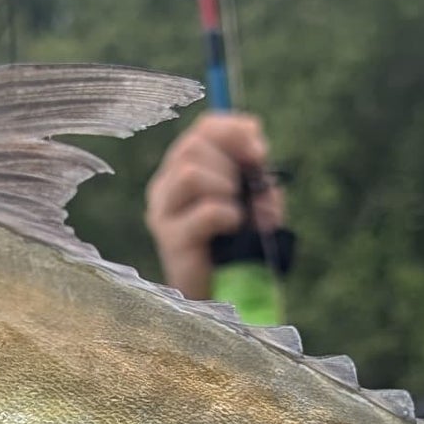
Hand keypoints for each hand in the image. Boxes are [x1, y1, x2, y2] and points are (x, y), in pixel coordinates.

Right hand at [142, 110, 276, 300]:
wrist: (224, 295)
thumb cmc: (239, 246)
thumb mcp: (255, 202)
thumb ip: (257, 176)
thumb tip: (257, 155)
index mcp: (185, 167)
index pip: (204, 128)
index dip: (235, 131)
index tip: (260, 152)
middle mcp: (167, 185)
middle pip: (192, 146)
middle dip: (231, 163)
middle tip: (248, 191)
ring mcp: (163, 211)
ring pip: (190, 173)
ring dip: (225, 187)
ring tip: (238, 212)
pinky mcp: (170, 239)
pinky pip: (204, 211)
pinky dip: (227, 214)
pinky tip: (233, 228)